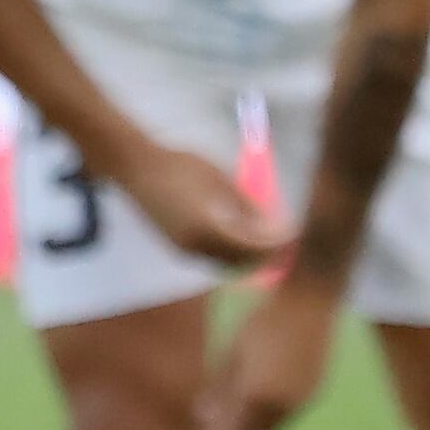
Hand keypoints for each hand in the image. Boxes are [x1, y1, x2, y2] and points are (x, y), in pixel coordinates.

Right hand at [123, 145, 293, 269]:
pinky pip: (211, 258)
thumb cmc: (180, 165)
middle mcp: (195, 247)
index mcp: (208, 229)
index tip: (293, 232)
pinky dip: (231, 252)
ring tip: (266, 235)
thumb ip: (247, 206)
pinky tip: (241, 235)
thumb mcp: (221, 180)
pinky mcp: (176, 246)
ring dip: (248, 255)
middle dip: (265, 254)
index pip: (253, 249)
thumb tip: (273, 224)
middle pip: (241, 263)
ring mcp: (183, 250)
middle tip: (283, 237)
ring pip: (226, 264)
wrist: (136, 167)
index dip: (276, 244)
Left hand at [195, 276, 341, 429]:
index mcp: (258, 394)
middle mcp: (283, 405)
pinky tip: (260, 412)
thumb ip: (220, 387)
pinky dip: (270, 421)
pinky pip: (288, 417)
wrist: (313, 299)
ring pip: (273, 429)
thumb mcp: (235, 352)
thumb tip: (203, 415)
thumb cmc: (266, 319)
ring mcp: (303, 399)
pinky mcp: (314, 392)